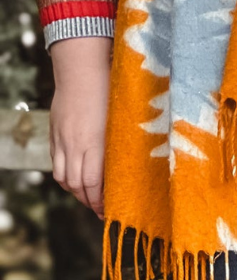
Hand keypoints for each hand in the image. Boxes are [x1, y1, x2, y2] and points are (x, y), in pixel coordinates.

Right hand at [49, 36, 112, 218]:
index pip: (93, 184)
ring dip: (76, 192)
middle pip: (77, 186)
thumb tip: (140, 167)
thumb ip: (126, 145)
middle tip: (103, 212)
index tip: (112, 211)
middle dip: (89, 202)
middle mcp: (74, 144)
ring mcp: (62, 139)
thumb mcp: (124, 121)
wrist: (81, 67)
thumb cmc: (111, 90)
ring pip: (63, 177)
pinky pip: (57, 163)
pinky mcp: (55, 133)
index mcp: (94, 143)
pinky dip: (66, 177)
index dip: (100, 202)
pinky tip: (78, 180)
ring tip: (91, 199)